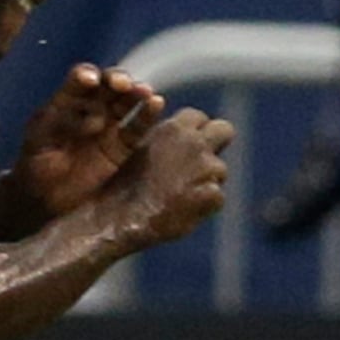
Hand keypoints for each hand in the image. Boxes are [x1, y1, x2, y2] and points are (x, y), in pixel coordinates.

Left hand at [14, 63, 165, 213]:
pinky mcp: (122, 147)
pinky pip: (137, 128)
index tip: (89, 81)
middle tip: (120, 84)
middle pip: (109, 86)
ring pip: (126, 102)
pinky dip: (147, 115)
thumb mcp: (40, 134)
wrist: (42, 196)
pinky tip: (156, 103)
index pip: (83, 79)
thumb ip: (62, 115)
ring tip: (143, 91)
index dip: (88, 75)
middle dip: (116, 80)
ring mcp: (109, 126)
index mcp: (69, 100)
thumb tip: (94, 111)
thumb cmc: (35, 160)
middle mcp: (92, 108)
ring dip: (136, 93)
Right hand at [99, 110, 234, 246]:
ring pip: (220, 171)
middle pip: (224, 130)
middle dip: (216, 143)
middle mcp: (194, 143)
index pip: (200, 118)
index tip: (185, 147)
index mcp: (173, 128)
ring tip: (179, 196)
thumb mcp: (134, 149)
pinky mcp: (211, 196)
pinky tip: (181, 212)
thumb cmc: (118, 187)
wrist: (114, 222)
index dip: (193, 132)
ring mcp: (205, 169)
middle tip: (199, 164)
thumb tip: (181, 132)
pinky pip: (216, 199)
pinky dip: (203, 206)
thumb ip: (162, 139)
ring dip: (206, 181)